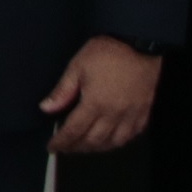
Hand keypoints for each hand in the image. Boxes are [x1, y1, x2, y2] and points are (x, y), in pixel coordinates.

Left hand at [41, 36, 161, 153]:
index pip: (74, 131)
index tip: (52, 147)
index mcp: (95, 104)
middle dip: (77, 147)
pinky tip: (111, 139)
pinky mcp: (145, 112)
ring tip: (85, 146)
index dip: (62, 142)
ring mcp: (132, 115)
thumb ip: (63, 90)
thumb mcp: (78, 66)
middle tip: (66, 148)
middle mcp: (114, 115)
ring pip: (114, 142)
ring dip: (97, 148)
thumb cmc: (107, 52)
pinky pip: (132, 135)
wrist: (141, 44)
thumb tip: (46, 109)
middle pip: (93, 141)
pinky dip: (119, 141)